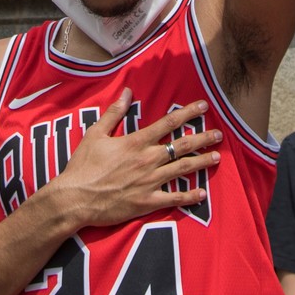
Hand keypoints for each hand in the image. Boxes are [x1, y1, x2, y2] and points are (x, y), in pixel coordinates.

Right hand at [45, 89, 217, 227]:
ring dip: (201, 162)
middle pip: (182, 145)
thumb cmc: (83, 166)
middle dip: (203, 138)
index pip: (168, 123)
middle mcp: (147, 160)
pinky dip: (189, 196)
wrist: (75, 198)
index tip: (204, 107)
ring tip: (216, 157)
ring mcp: (149, 182)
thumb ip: (114, 113)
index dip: (188, 113)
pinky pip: (173, 198)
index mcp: (136, 142)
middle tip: (219, 134)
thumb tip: (127, 92)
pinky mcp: (147, 202)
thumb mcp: (95, 134)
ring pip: (183, 169)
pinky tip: (202, 193)